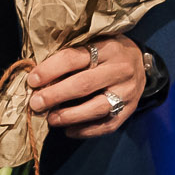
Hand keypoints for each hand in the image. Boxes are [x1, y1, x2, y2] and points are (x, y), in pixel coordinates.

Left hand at [25, 37, 147, 135]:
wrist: (142, 64)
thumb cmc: (107, 52)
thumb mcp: (94, 43)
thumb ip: (71, 55)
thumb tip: (38, 76)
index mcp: (107, 48)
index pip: (73, 58)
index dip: (50, 70)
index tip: (32, 80)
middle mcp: (120, 69)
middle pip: (83, 84)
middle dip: (55, 95)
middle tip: (36, 103)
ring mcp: (127, 91)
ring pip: (97, 107)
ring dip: (69, 116)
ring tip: (51, 119)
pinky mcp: (130, 109)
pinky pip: (107, 125)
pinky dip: (86, 131)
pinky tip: (69, 131)